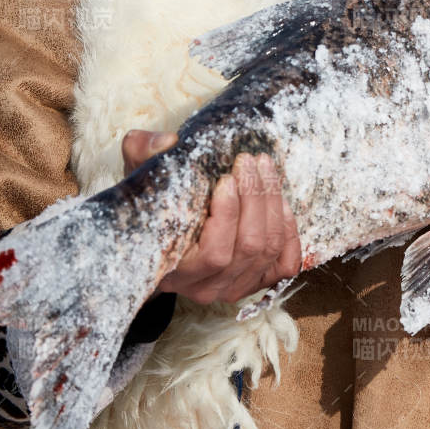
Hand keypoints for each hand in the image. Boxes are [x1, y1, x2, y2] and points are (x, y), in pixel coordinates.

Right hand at [120, 130, 301, 304]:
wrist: (163, 240)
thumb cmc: (153, 211)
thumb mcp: (140, 185)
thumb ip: (142, 157)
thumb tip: (166, 141)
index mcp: (175, 273)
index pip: (215, 253)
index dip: (228, 215)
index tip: (226, 178)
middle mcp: (207, 288)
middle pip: (249, 246)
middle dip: (255, 198)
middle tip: (250, 161)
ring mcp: (235, 287)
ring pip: (270, 248)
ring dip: (273, 204)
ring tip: (265, 168)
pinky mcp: (258, 282)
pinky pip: (286, 262)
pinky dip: (289, 230)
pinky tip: (279, 203)